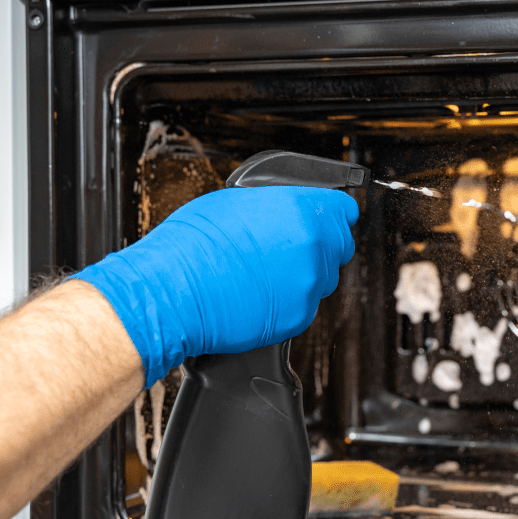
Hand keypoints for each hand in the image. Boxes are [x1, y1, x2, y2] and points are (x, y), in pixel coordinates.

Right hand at [76, 186, 358, 386]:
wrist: (173, 291)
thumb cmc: (192, 244)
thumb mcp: (234, 201)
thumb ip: (276, 204)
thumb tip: (287, 208)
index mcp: (302, 210)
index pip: (344, 210)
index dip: (333, 214)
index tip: (327, 219)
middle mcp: (314, 247)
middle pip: (339, 246)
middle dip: (320, 246)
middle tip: (287, 249)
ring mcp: (309, 284)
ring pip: (323, 278)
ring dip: (303, 275)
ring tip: (264, 273)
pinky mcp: (299, 317)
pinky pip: (304, 306)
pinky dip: (288, 302)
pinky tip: (258, 295)